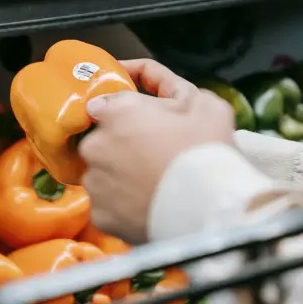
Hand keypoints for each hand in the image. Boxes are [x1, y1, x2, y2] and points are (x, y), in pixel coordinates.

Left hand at [79, 60, 236, 242]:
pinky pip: (106, 204)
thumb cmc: (206, 150)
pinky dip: (120, 204)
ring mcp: (94, 184)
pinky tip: (143, 204)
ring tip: (149, 183)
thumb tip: (149, 90)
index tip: (140, 120)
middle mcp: (94, 147)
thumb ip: (169, 87)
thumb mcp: (202, 102)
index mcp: (116, 113)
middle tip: (151, 154)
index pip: (103, 106)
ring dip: (118, 175)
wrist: (208, 209)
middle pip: (100, 142)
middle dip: (120, 145)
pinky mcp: (99, 216)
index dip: (123, 113)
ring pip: (101, 174)